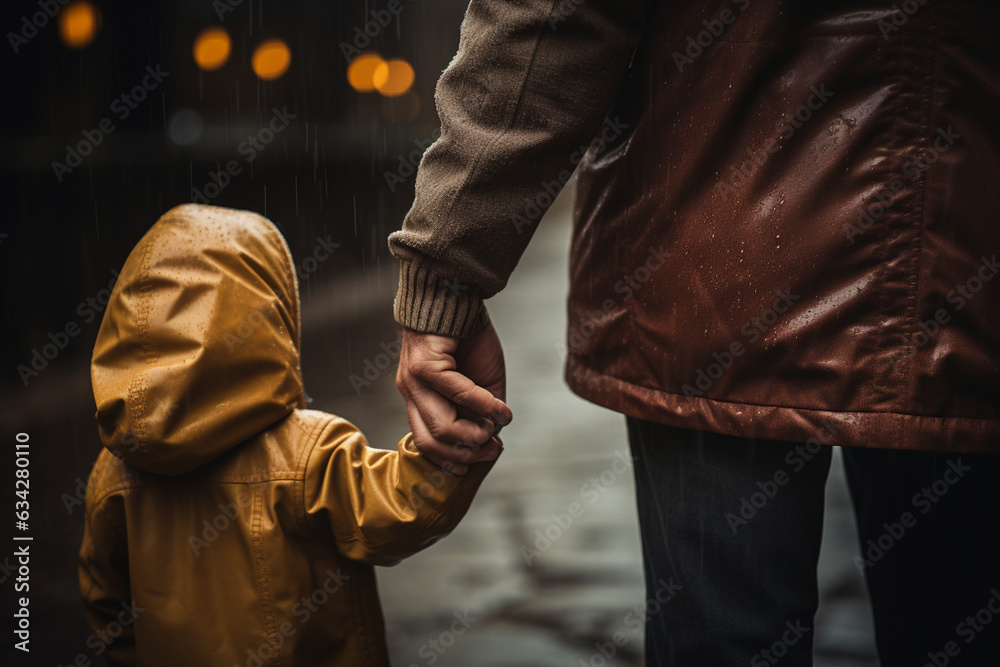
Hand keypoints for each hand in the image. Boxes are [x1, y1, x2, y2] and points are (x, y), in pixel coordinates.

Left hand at [396, 318, 512, 473]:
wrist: (457, 295)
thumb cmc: (468, 337)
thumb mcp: (481, 381)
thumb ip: (483, 409)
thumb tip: (492, 435)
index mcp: (420, 398)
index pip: (425, 440)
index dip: (449, 459)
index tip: (474, 465)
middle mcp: (411, 391)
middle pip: (429, 441)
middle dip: (463, 454)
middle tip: (491, 451)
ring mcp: (413, 380)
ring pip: (440, 426)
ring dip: (474, 435)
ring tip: (496, 429)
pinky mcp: (424, 365)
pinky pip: (457, 394)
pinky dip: (483, 406)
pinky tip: (501, 410)